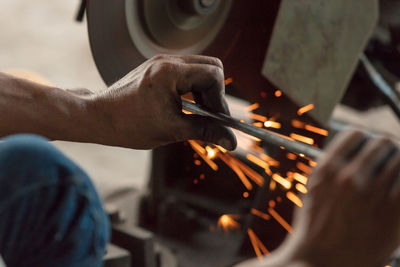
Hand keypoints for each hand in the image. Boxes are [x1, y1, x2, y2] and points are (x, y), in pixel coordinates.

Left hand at [91, 54, 236, 149]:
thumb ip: (205, 131)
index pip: (213, 75)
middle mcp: (167, 61)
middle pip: (211, 66)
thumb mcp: (171, 130)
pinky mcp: (157, 67)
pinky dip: (192, 88)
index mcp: (170, 73)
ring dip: (204, 90)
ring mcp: (161, 62)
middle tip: (211, 115)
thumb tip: (231, 141)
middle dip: (215, 92)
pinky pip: (186, 71)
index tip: (218, 120)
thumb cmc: (129, 125)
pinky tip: (186, 106)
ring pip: (200, 68)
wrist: (99, 117)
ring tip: (199, 112)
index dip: (220, 100)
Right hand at [283, 129, 399, 266]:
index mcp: (328, 169)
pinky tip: (397, 189)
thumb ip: (331, 168)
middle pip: (384, 143)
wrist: (322, 263)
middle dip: (387, 147)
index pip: (355, 134)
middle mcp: (351, 177)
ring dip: (399, 165)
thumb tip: (354, 150)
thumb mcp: (313, 191)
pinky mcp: (395, 215)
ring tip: (394, 173)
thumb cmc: (316, 227)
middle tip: (388, 155)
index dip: (364, 137)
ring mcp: (375, 196)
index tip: (368, 142)